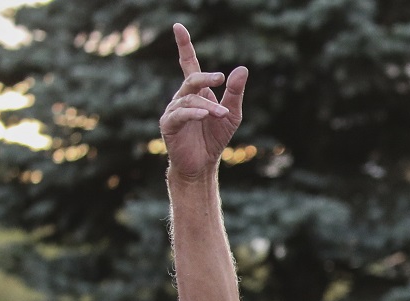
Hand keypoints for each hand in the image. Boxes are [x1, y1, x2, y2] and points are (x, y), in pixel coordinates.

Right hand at [159, 23, 246, 182]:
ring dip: (208, 106)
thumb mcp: (232, 114)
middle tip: (222, 78)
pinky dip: (193, 113)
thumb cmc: (215, 138)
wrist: (203, 164)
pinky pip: (180, 114)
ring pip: (189, 99)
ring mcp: (173, 110)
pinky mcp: (168, 124)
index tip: (178, 27)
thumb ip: (235, 93)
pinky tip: (205, 115)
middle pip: (191, 79)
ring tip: (223, 114)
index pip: (188, 64)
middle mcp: (182, 97)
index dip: (184, 46)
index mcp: (196, 92)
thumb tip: (241, 69)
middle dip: (205, 78)